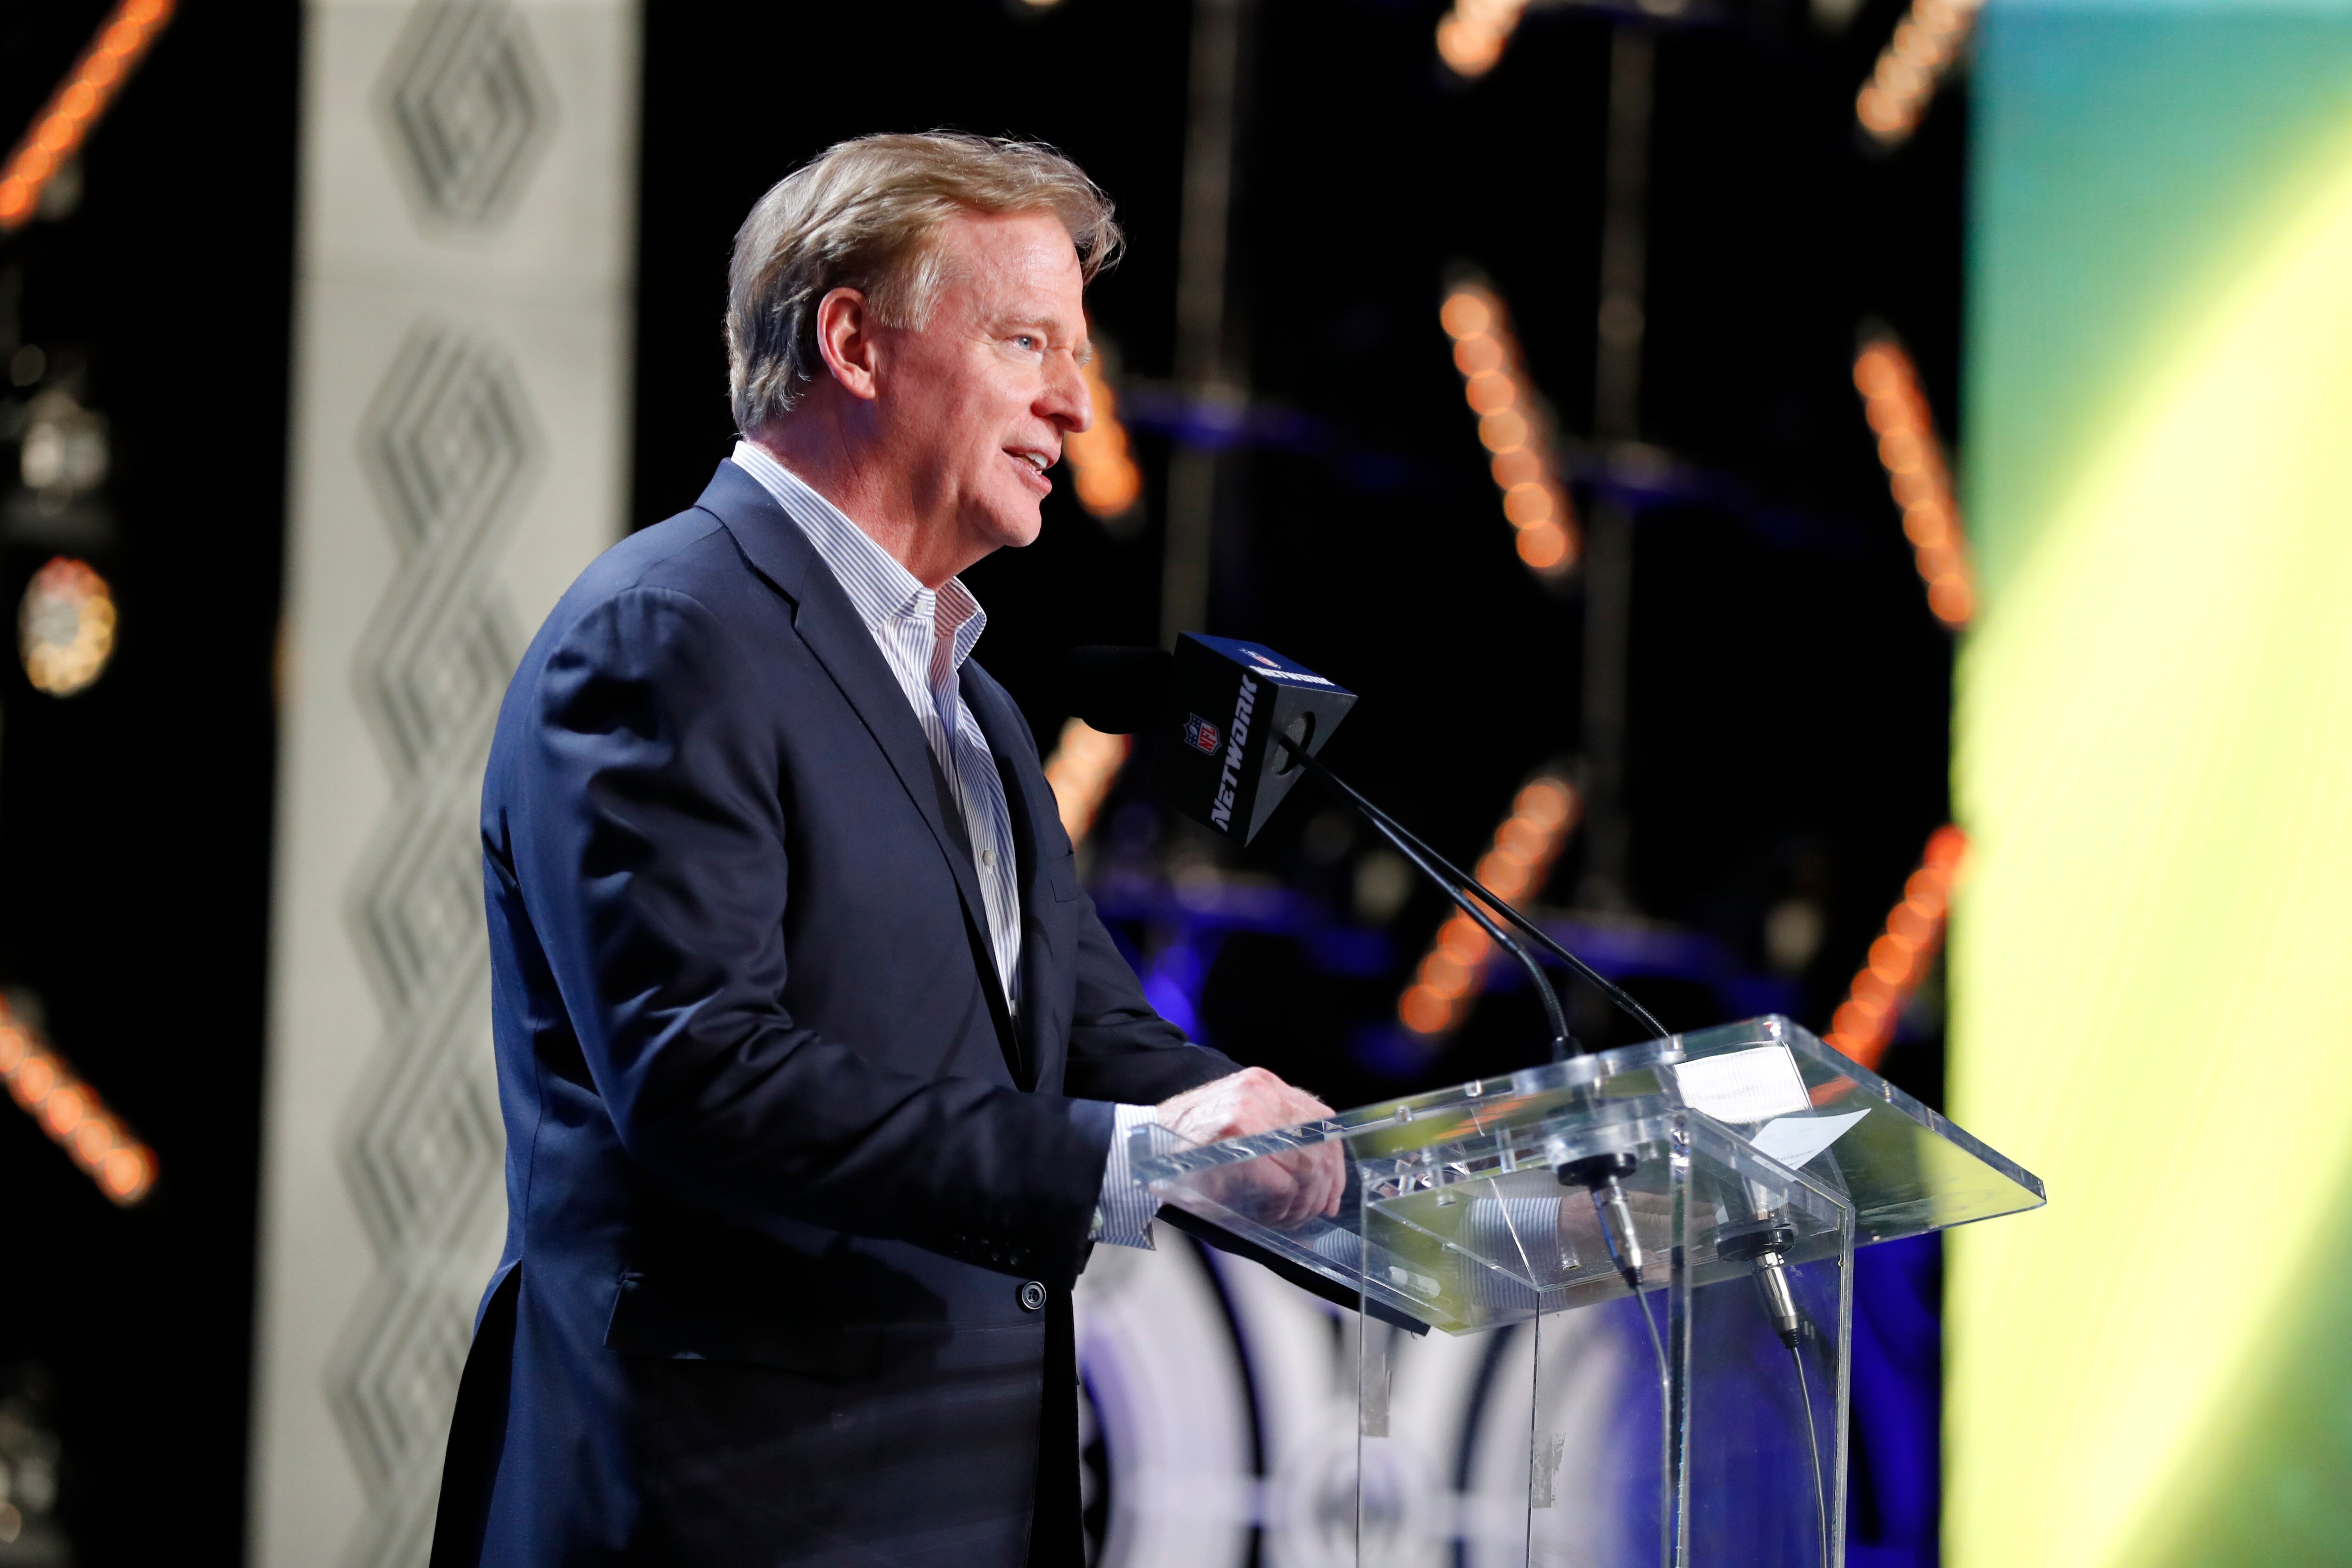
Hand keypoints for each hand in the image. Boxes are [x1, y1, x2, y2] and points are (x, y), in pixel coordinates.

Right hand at [1155, 1067, 1344, 1229]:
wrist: (1136, 1144)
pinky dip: (1282, 1208)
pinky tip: (1269, 1216)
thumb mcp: (1234, 1122)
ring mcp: (1249, 1112)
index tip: (1332, 1193)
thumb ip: (1273, 1133)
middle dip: (1321, 1190)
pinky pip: (1283, 1184)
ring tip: (1286, 1218)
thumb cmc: (1184, 1142)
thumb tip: (1317, 1173)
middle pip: (1319, 1147)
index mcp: (1263, 1084)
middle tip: (1312, 1214)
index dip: (1334, 1162)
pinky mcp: (1237, 1139)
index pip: (1321, 1120)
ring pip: (1306, 1168)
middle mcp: (1261, 1091)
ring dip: (1301, 1204)